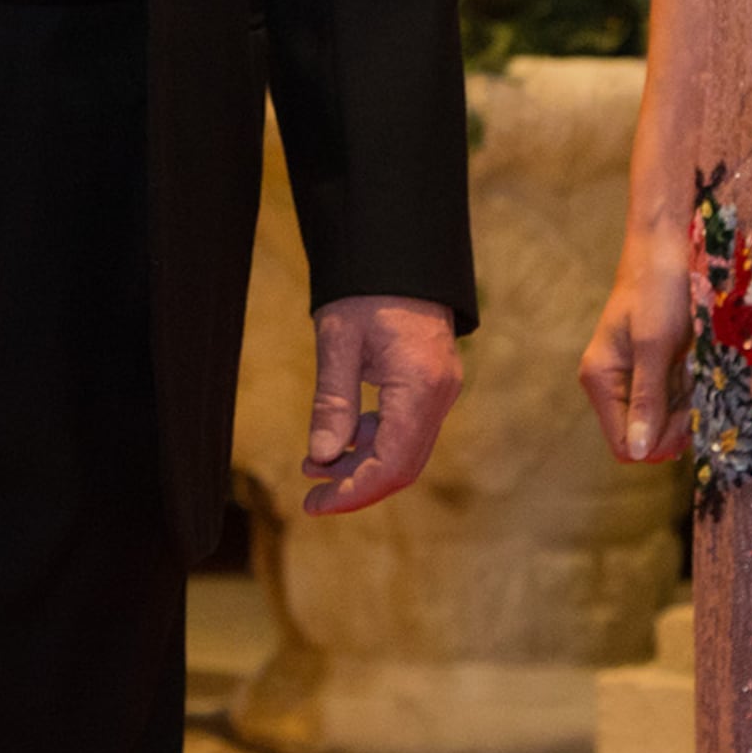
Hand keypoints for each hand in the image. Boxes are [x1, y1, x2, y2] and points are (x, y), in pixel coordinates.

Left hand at [300, 294, 462, 514]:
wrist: (399, 250)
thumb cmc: (366, 289)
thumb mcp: (338, 341)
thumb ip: (332, 402)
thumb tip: (320, 456)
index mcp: (420, 387)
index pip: (392, 465)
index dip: (353, 492)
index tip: (314, 503)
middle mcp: (440, 396)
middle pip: (403, 466)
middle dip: (356, 485)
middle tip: (311, 497)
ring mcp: (440, 391)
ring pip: (405, 450)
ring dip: (362, 464)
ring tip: (314, 465)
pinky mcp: (433, 384)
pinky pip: (406, 428)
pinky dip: (374, 441)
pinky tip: (341, 438)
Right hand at [577, 232, 693, 464]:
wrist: (669, 246)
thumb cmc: (658, 288)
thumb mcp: (655, 344)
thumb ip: (647, 399)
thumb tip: (636, 453)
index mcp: (600, 379)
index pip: (623, 444)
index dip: (656, 442)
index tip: (686, 418)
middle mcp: (614, 384)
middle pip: (646, 436)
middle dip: (677, 423)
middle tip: (698, 388)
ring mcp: (637, 377)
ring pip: (667, 420)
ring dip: (689, 405)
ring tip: (698, 370)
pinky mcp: (658, 369)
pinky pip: (678, 399)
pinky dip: (694, 390)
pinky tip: (700, 365)